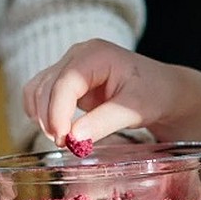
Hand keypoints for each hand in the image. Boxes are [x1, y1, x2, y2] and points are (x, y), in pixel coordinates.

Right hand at [23, 39, 173, 147]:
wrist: (162, 89)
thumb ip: (104, 121)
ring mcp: (69, 66)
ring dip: (42, 117)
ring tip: (63, 139)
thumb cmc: (154, 94)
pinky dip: (40, 112)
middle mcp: (77, 56)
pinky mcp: (65, 81)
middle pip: (46, 86)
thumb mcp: (134, 109)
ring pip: (38, 89)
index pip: (65, 82)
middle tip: (66, 145)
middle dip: (50, 118)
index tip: (63, 139)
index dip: (58, 111)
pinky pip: (40, 93)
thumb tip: (74, 138)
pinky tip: (54, 128)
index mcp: (96, 54)